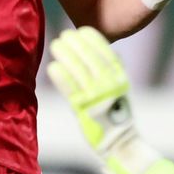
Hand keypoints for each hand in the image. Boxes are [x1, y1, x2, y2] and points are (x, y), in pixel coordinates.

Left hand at [45, 26, 155, 173]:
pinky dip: (61, 78)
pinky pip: (71, 91)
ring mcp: (98, 99)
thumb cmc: (117, 116)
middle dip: (76, 45)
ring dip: (66, 56)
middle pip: (91, 60)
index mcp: (121, 80)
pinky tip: (52, 67)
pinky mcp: (85, 112)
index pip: (108, 54)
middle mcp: (111, 87)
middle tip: (63, 36)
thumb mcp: (120, 91)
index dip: (94, 40)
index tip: (82, 30)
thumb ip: (113, 72)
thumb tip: (110, 52)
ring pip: (79, 71)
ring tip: (56, 45)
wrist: (121, 144)